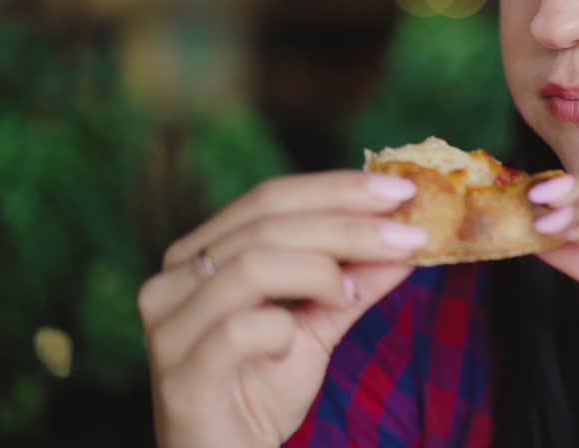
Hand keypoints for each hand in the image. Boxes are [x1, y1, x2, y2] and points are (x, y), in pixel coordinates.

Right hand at [137, 171, 427, 447]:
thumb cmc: (262, 389)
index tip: (403, 189)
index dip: (338, 188)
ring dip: (322, 272)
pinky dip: (284, 329)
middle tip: (409, 235)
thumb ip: (356, 282)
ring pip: (252, 265)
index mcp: (199, 255)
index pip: (270, 197)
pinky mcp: (180, 376)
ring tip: (352, 295)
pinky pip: (240, 330)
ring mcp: (169, 328)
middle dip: (348, 224)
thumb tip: (410, 241)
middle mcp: (172, 282)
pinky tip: (296, 345)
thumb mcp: (318, 326)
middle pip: (266, 223)